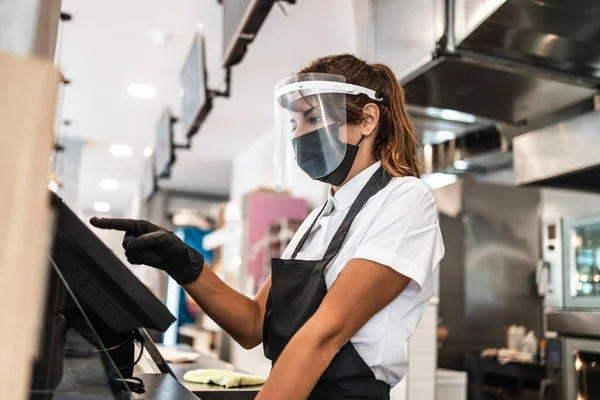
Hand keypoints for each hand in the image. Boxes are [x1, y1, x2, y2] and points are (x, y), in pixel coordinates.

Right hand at [89, 217, 203, 285]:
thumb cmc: (173, 245)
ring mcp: (135, 246)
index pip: (120, 224)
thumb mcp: (161, 239)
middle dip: (142, 248)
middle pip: (126, 243)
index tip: (92, 221)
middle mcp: (134, 234)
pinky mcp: (136, 256)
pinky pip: (133, 260)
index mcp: (140, 225)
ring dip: (145, 256)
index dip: (105, 222)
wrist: (178, 259)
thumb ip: (144, 240)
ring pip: (129, 253)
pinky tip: (154, 258)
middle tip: (156, 248)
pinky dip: (145, 260)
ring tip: (157, 254)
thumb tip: (130, 246)